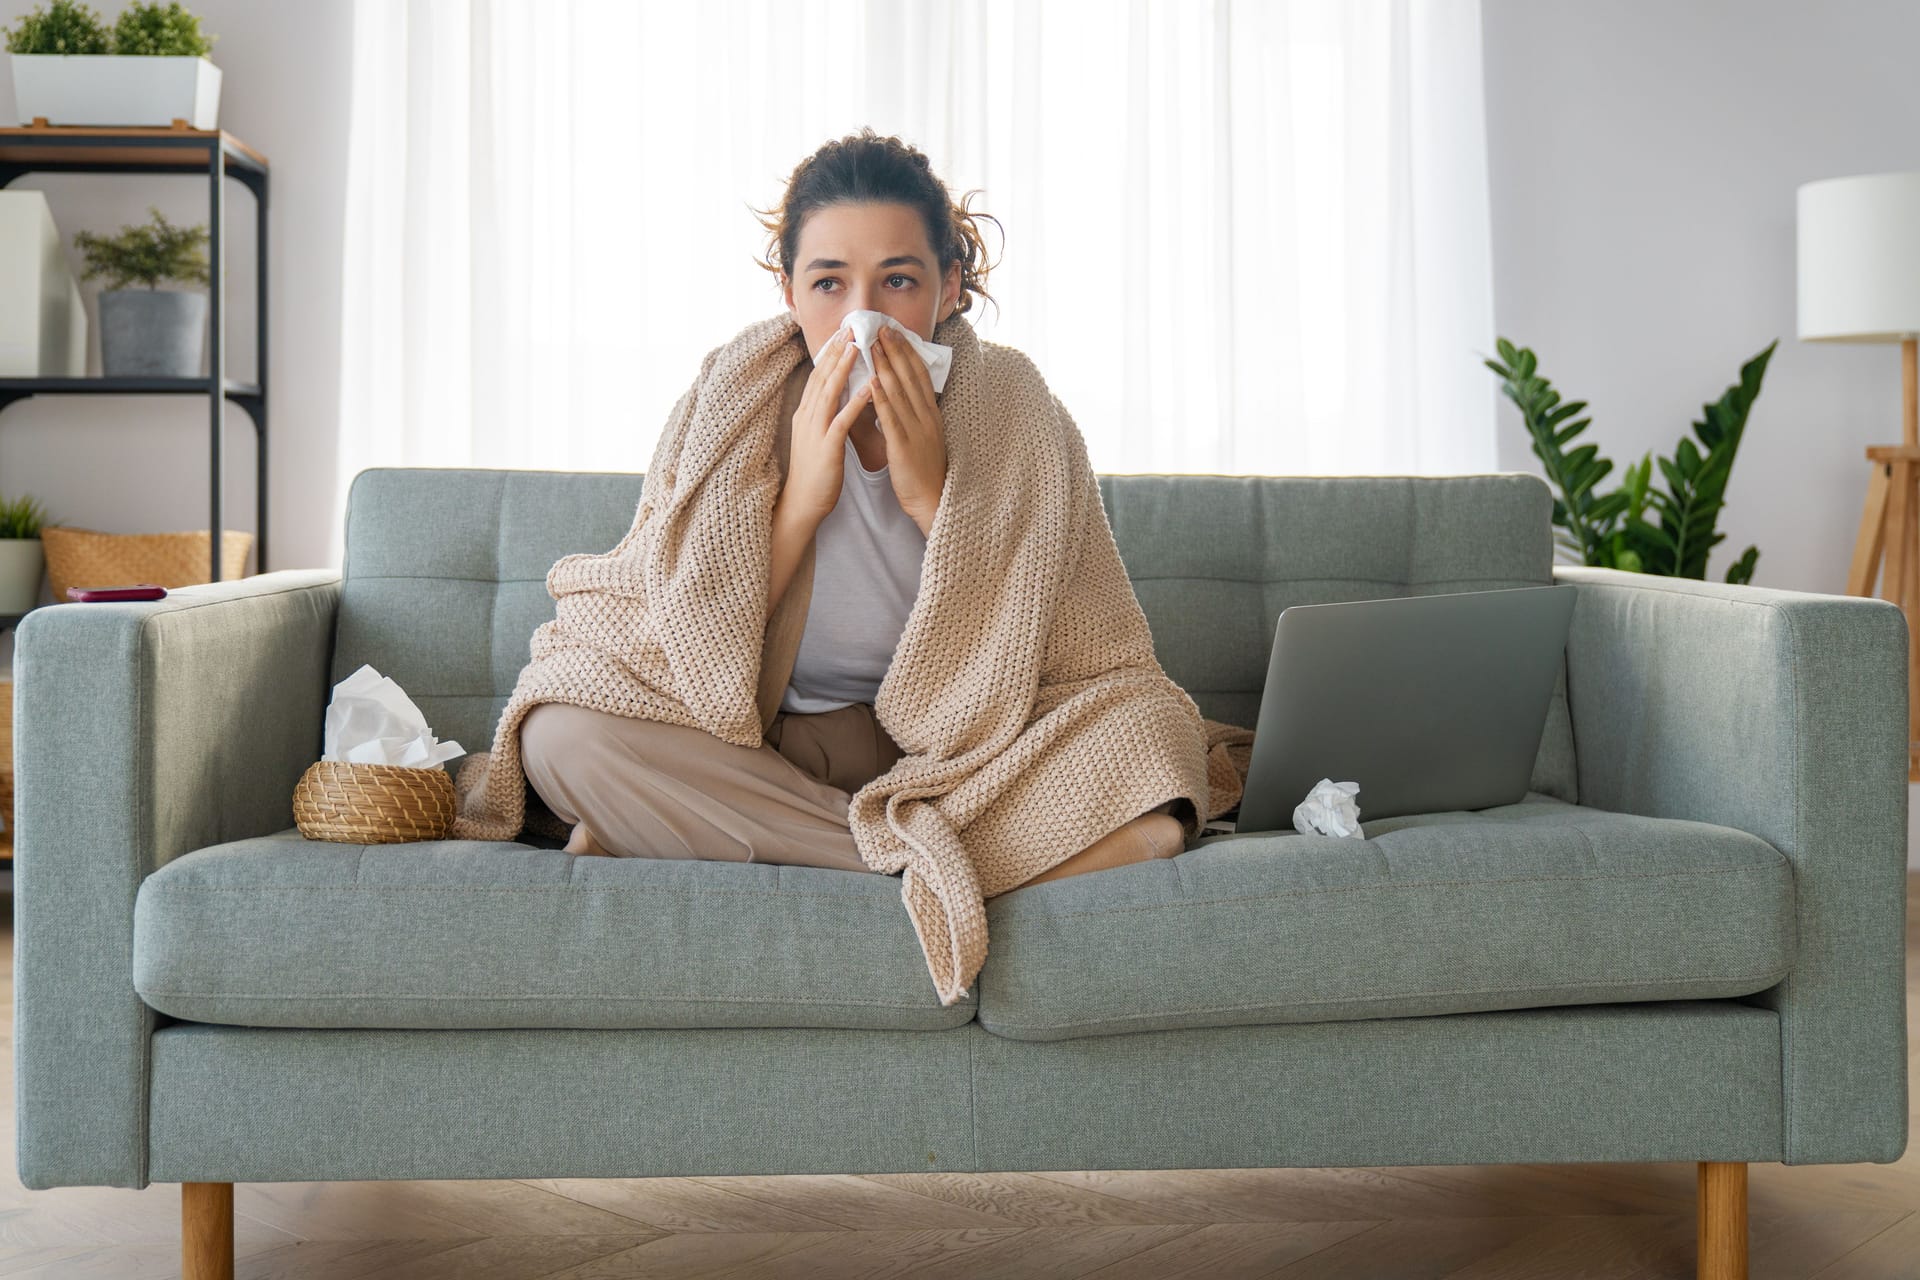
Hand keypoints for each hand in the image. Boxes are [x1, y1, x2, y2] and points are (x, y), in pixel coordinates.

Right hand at [783, 327, 871, 520]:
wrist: (802, 504)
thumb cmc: (814, 472)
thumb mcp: (817, 436)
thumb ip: (824, 413)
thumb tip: (837, 393)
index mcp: (806, 413)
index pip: (818, 375)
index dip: (830, 352)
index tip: (842, 332)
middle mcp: (807, 417)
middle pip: (822, 377)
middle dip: (836, 351)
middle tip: (850, 327)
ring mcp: (815, 431)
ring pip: (829, 393)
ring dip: (844, 369)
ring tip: (858, 347)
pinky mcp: (827, 448)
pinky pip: (841, 421)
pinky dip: (854, 403)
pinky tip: (867, 389)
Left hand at [869, 326, 948, 533]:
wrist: (932, 500)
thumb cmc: (924, 470)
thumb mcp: (923, 435)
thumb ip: (912, 414)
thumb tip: (897, 394)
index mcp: (930, 413)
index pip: (919, 375)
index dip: (906, 352)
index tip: (894, 332)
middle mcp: (926, 417)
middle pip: (910, 377)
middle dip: (895, 350)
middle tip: (881, 327)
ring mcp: (916, 430)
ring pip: (900, 392)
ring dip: (885, 366)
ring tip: (872, 345)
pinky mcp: (904, 446)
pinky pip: (891, 418)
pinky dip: (881, 398)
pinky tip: (871, 381)